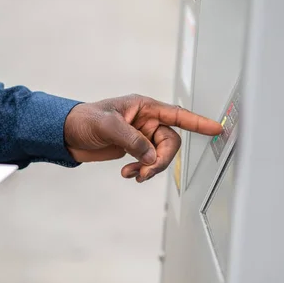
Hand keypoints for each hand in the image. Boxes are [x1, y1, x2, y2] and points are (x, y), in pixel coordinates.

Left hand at [64, 95, 222, 181]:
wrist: (66, 134)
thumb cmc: (84, 119)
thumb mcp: (107, 126)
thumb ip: (132, 140)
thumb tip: (151, 157)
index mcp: (143, 107)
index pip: (177, 115)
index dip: (198, 122)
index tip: (216, 129)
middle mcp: (146, 121)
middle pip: (169, 142)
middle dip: (161, 160)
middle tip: (145, 172)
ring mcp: (140, 136)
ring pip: (159, 156)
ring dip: (149, 168)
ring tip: (132, 175)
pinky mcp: (133, 149)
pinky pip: (147, 162)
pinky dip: (141, 171)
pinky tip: (127, 174)